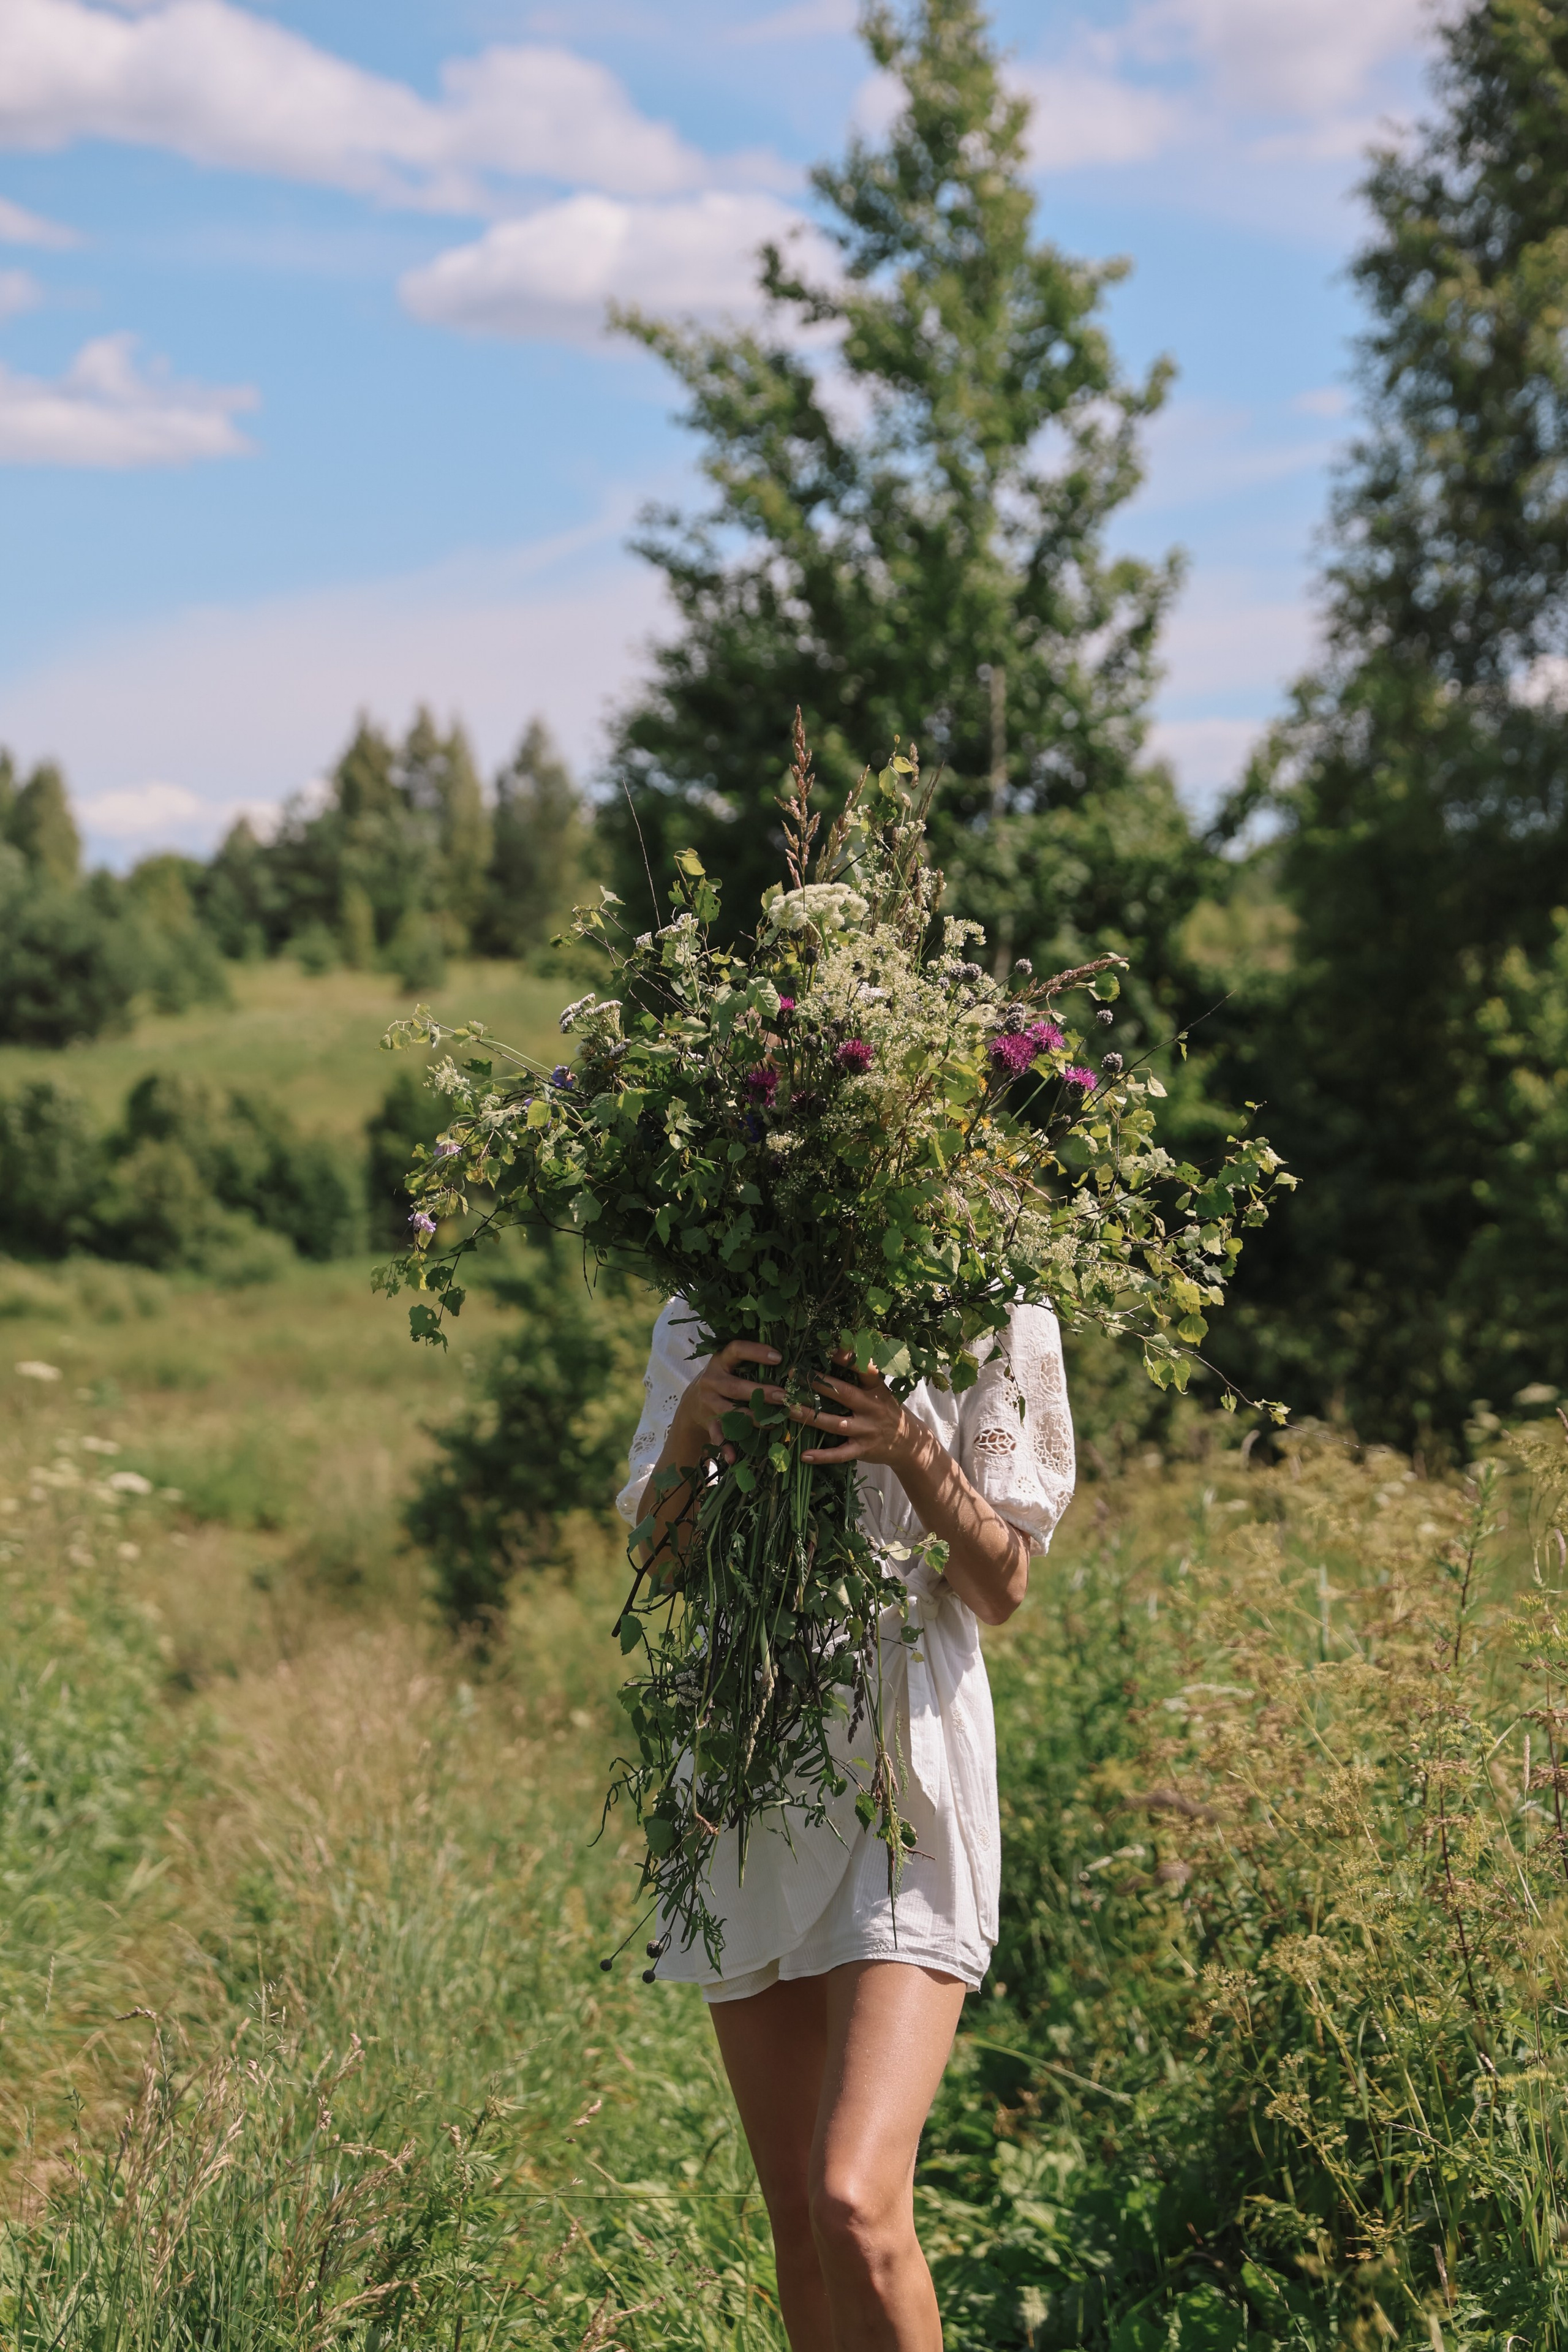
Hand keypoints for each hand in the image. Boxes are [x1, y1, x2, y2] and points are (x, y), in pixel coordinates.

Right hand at [668, 1338, 785, 1466]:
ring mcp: (709, 1403)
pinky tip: (734, 1458)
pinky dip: (725, 1448)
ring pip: (730, 1413)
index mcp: (720, 1361)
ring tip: (773, 1424)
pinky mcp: (709, 1423)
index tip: (779, 1357)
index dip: (755, 1352)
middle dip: (760, 1393)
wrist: (692, 1403)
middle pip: (735, 1387)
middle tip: (783, 1397)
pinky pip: (717, 1436)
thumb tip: (789, 1364)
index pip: (736, 1350)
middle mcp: (711, 1381)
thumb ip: (751, 1364)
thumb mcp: (730, 1366)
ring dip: (752, 1419)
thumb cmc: (724, 1379)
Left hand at [788, 1354, 927, 1472]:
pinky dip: (822, 1456)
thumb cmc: (885, 1409)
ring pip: (835, 1423)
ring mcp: (867, 1430)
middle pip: (844, 1394)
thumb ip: (861, 1375)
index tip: (829, 1349)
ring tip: (790, 1410)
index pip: (865, 1370)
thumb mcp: (880, 1389)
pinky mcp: (862, 1450)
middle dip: (819, 1384)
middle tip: (795, 1375)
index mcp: (877, 1389)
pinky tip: (804, 1455)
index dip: (849, 1358)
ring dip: (811, 1417)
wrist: (907, 1442)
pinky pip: (840, 1454)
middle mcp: (872, 1408)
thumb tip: (837, 1349)